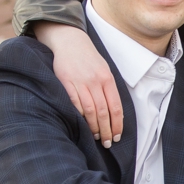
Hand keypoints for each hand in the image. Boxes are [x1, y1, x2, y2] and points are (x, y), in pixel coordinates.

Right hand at [35, 22, 124, 147]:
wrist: (70, 41)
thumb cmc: (89, 58)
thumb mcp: (104, 70)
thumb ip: (109, 89)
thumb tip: (115, 113)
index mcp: (107, 79)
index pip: (115, 107)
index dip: (117, 124)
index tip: (117, 136)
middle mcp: (95, 81)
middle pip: (103, 112)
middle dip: (106, 130)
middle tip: (107, 142)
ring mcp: (80, 82)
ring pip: (89, 111)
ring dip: (93, 127)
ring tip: (96, 137)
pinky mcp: (66, 83)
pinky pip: (74, 104)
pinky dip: (79, 116)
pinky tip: (82, 125)